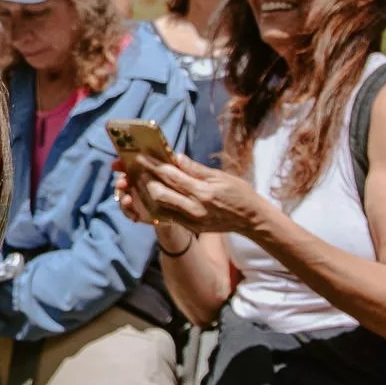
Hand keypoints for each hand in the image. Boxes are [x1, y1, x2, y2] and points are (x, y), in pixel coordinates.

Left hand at [118, 148, 270, 239]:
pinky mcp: (191, 228)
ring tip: (138, 181)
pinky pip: (167, 216)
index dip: (153, 165)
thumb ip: (196, 169)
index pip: (171, 176)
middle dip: (144, 180)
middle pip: (159, 193)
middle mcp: (194, 209)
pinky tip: (150, 196)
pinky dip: (156, 205)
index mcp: (203, 193)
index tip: (139, 157)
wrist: (251, 219)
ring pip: (159, 207)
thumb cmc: (239, 193)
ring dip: (146, 194)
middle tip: (135, 169)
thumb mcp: (220, 176)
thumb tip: (176, 157)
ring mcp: (191, 221)